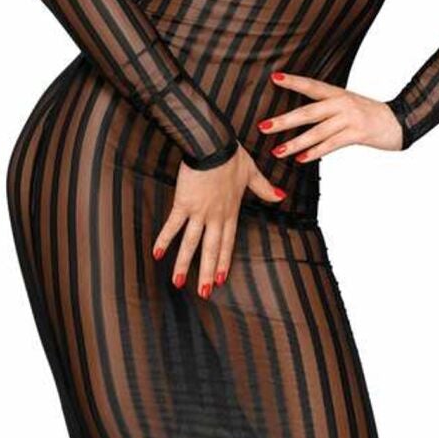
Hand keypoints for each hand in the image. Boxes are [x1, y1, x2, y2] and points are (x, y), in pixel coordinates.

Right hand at [151, 144, 285, 296]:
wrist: (212, 144)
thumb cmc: (231, 154)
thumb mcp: (252, 172)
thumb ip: (264, 188)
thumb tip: (281, 196)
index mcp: (231, 211)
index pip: (228, 242)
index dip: (225, 261)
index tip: (222, 279)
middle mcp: (215, 216)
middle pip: (211, 249)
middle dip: (207, 273)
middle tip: (204, 293)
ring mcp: (199, 212)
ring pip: (191, 243)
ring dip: (185, 264)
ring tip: (178, 283)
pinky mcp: (183, 203)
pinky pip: (173, 225)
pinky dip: (164, 240)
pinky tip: (157, 255)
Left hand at [259, 71, 403, 158]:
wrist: (401, 121)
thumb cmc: (372, 115)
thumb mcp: (350, 105)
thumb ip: (329, 108)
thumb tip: (304, 117)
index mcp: (338, 94)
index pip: (312, 85)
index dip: (293, 81)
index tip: (273, 78)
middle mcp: (342, 103)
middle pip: (308, 112)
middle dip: (284, 121)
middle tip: (263, 126)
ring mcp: (350, 118)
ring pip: (317, 132)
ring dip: (295, 142)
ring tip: (277, 150)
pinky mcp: (357, 133)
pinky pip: (332, 144)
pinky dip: (315, 152)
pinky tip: (301, 159)